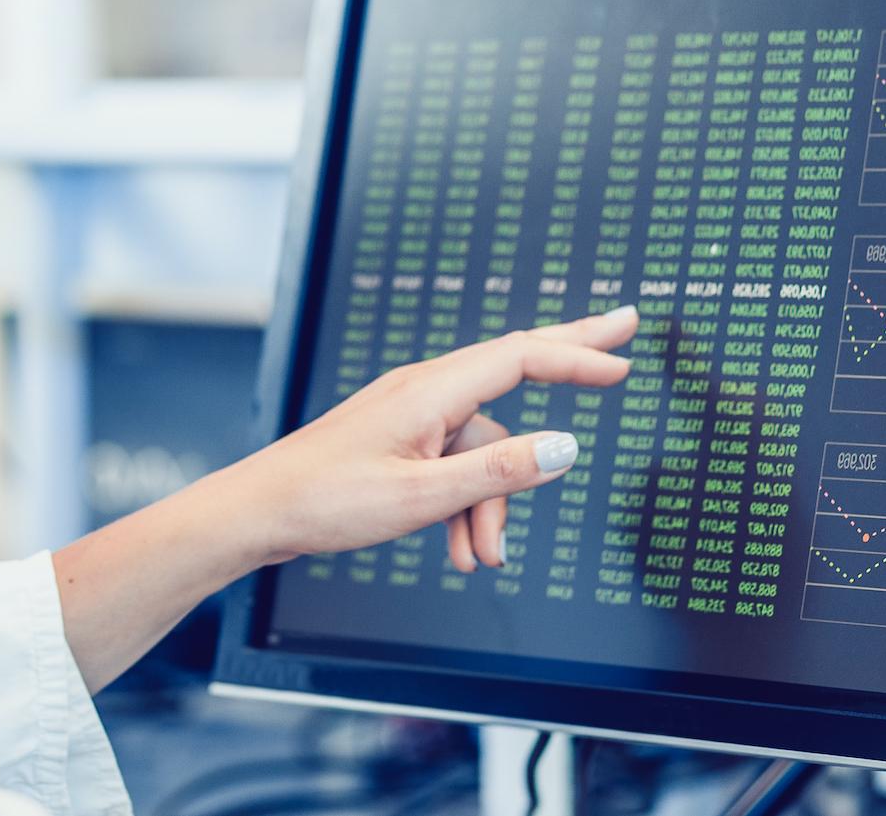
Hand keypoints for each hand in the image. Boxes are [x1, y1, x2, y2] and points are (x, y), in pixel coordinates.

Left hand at [230, 306, 637, 571]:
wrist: (259, 513)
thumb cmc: (326, 500)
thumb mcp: (423, 497)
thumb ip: (497, 472)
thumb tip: (565, 446)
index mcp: (429, 390)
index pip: (520, 356)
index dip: (578, 356)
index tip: (625, 358)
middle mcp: (423, 391)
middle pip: (513, 365)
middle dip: (570, 356)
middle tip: (626, 327)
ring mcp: (412, 415)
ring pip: (482, 450)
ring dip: (490, 506)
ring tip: (479, 559)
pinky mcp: (401, 441)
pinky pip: (454, 466)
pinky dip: (464, 507)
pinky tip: (457, 550)